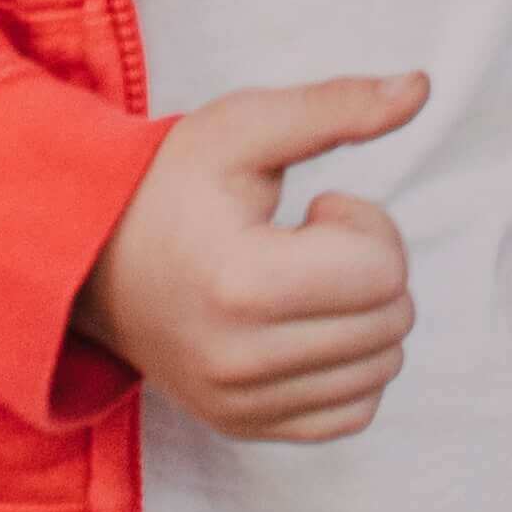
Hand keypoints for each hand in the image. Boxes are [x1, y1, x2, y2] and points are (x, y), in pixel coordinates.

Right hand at [82, 74, 425, 442]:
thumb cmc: (172, 187)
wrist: (89, 259)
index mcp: (241, 284)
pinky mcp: (239, 425)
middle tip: (311, 243)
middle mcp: (237, 360)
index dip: (367, 224)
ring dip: (365, 316)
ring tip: (303, 283)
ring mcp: (236, 403)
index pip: (384, 272)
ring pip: (382, 369)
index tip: (319, 209)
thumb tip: (421, 86)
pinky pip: (352, 415)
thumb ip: (338, 107)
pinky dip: (352, 369)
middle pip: (391, 320)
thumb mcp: (245, 128)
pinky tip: (309, 327)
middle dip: (372, 266)